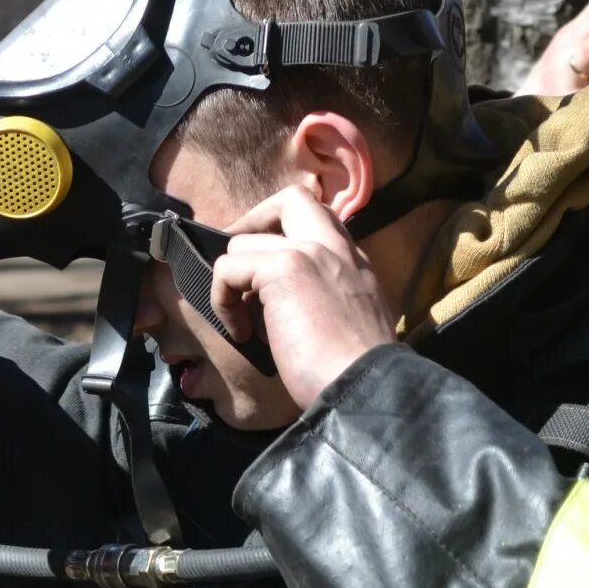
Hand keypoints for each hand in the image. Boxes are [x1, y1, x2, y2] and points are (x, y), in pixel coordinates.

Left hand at [212, 186, 396, 412]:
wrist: (366, 389)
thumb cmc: (352, 374)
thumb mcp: (344, 324)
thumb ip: (321, 299)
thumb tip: (270, 303)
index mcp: (354, 261)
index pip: (320, 219)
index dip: (285, 233)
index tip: (267, 272)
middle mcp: (337, 248)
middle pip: (291, 199)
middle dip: (255, 223)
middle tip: (242, 269)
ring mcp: (311, 252)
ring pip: (244, 241)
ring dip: (232, 282)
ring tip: (244, 322)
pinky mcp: (285, 268)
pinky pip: (228, 267)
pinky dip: (223, 300)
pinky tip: (241, 333)